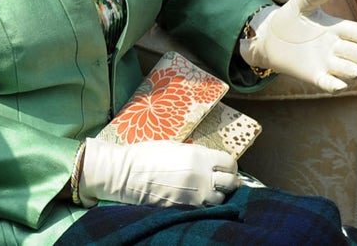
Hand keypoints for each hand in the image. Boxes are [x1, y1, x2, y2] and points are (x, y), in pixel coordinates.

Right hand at [77, 137, 238, 207]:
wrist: (125, 174)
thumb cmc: (146, 156)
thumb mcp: (174, 147)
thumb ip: (197, 154)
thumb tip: (212, 162)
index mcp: (198, 157)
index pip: (230, 163)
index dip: (228, 165)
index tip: (222, 167)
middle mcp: (201, 177)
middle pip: (231, 183)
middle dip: (227, 181)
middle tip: (218, 179)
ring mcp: (195, 196)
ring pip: (221, 199)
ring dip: (217, 195)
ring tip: (206, 190)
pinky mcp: (186, 208)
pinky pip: (205, 209)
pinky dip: (204, 205)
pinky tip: (195, 198)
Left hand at [240, 0, 356, 92]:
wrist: (269, 37)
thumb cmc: (289, 18)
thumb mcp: (299, 4)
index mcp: (337, 28)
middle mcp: (337, 47)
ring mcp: (327, 63)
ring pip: (349, 70)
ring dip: (353, 71)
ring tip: (355, 70)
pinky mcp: (314, 75)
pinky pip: (329, 83)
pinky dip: (335, 85)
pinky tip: (338, 86)